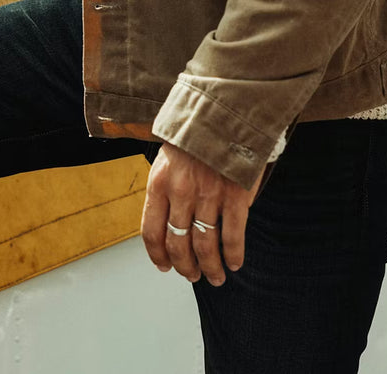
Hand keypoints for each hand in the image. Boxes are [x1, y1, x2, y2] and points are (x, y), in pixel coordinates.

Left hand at [140, 142, 259, 285]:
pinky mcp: (234, 195)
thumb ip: (166, 188)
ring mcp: (208, 195)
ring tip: (215, 276)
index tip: (165, 266)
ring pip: (205, 245)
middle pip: (178, 244)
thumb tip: (166, 221)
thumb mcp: (167, 158)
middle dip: (185, 267)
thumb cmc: (194, 134)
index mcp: (159, 182)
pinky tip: (234, 262)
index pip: (151, 231)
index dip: (158, 255)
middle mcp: (181, 192)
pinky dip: (233, 254)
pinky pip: (232, 235)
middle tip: (193, 276)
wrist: (223, 110)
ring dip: (210, 267)